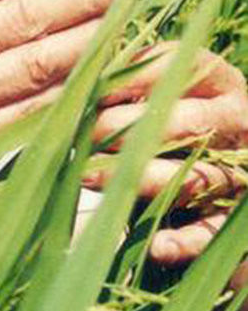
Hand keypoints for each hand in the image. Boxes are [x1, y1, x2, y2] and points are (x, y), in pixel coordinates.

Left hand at [87, 44, 247, 264]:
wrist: (205, 185)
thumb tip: (80, 74)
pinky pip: (213, 232)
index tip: (92, 90)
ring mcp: (243, 170)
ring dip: (139, 178)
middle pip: (187, 121)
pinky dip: (185, 241)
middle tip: (83, 133)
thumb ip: (126, 79)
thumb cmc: (162, 119)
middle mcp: (239, 119)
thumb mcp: (153, 91)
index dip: (132, 78)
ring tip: (88, 175)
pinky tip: (155, 245)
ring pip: (196, 175)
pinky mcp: (235, 219)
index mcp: (218, 79)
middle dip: (127, 127)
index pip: (180, 66)